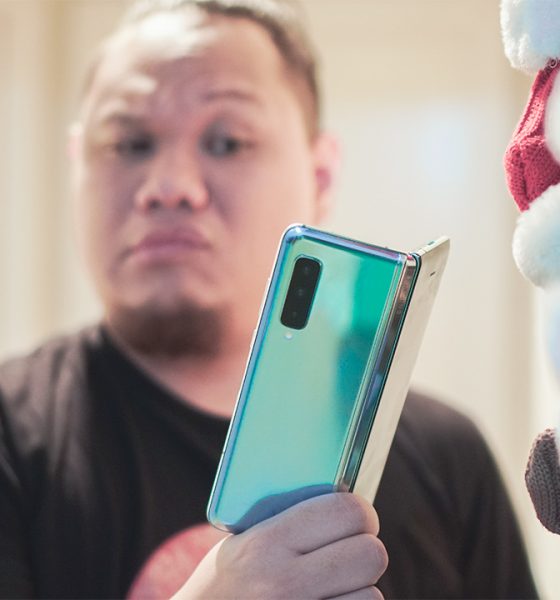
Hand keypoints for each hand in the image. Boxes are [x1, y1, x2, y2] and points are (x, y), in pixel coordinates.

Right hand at [173, 492, 387, 598]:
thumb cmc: (224, 586)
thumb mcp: (241, 543)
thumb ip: (287, 522)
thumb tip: (341, 500)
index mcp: (266, 544)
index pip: (345, 511)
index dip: (360, 512)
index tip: (357, 518)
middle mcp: (284, 584)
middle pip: (371, 554)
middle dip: (365, 551)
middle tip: (350, 552)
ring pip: (372, 596)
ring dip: (359, 592)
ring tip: (333, 589)